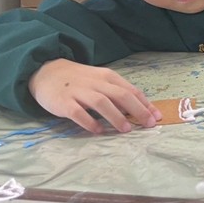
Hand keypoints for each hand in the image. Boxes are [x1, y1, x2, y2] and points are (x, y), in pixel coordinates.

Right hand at [28, 58, 161, 134]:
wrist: (46, 71)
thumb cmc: (79, 80)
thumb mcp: (100, 81)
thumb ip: (117, 93)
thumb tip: (139, 110)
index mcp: (108, 77)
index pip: (131, 90)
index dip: (145, 104)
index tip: (157, 117)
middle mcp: (96, 83)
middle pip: (121, 95)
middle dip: (137, 110)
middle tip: (148, 124)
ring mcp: (79, 92)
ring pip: (101, 102)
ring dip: (116, 116)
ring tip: (127, 129)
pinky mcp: (64, 102)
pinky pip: (78, 112)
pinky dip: (89, 121)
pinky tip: (98, 130)